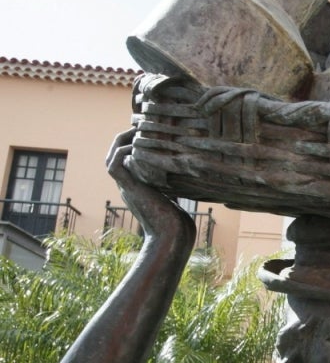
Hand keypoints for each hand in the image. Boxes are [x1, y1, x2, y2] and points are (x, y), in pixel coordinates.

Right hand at [106, 129, 195, 243]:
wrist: (172, 237)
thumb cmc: (178, 222)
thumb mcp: (175, 196)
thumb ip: (173, 183)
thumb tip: (186, 169)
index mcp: (136, 186)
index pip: (125, 160)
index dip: (131, 144)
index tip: (145, 130)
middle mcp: (128, 185)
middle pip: (114, 155)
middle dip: (123, 138)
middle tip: (138, 125)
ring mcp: (126, 187)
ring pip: (110, 158)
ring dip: (120, 141)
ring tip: (135, 130)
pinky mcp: (129, 189)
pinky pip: (114, 166)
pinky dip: (122, 153)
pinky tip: (136, 146)